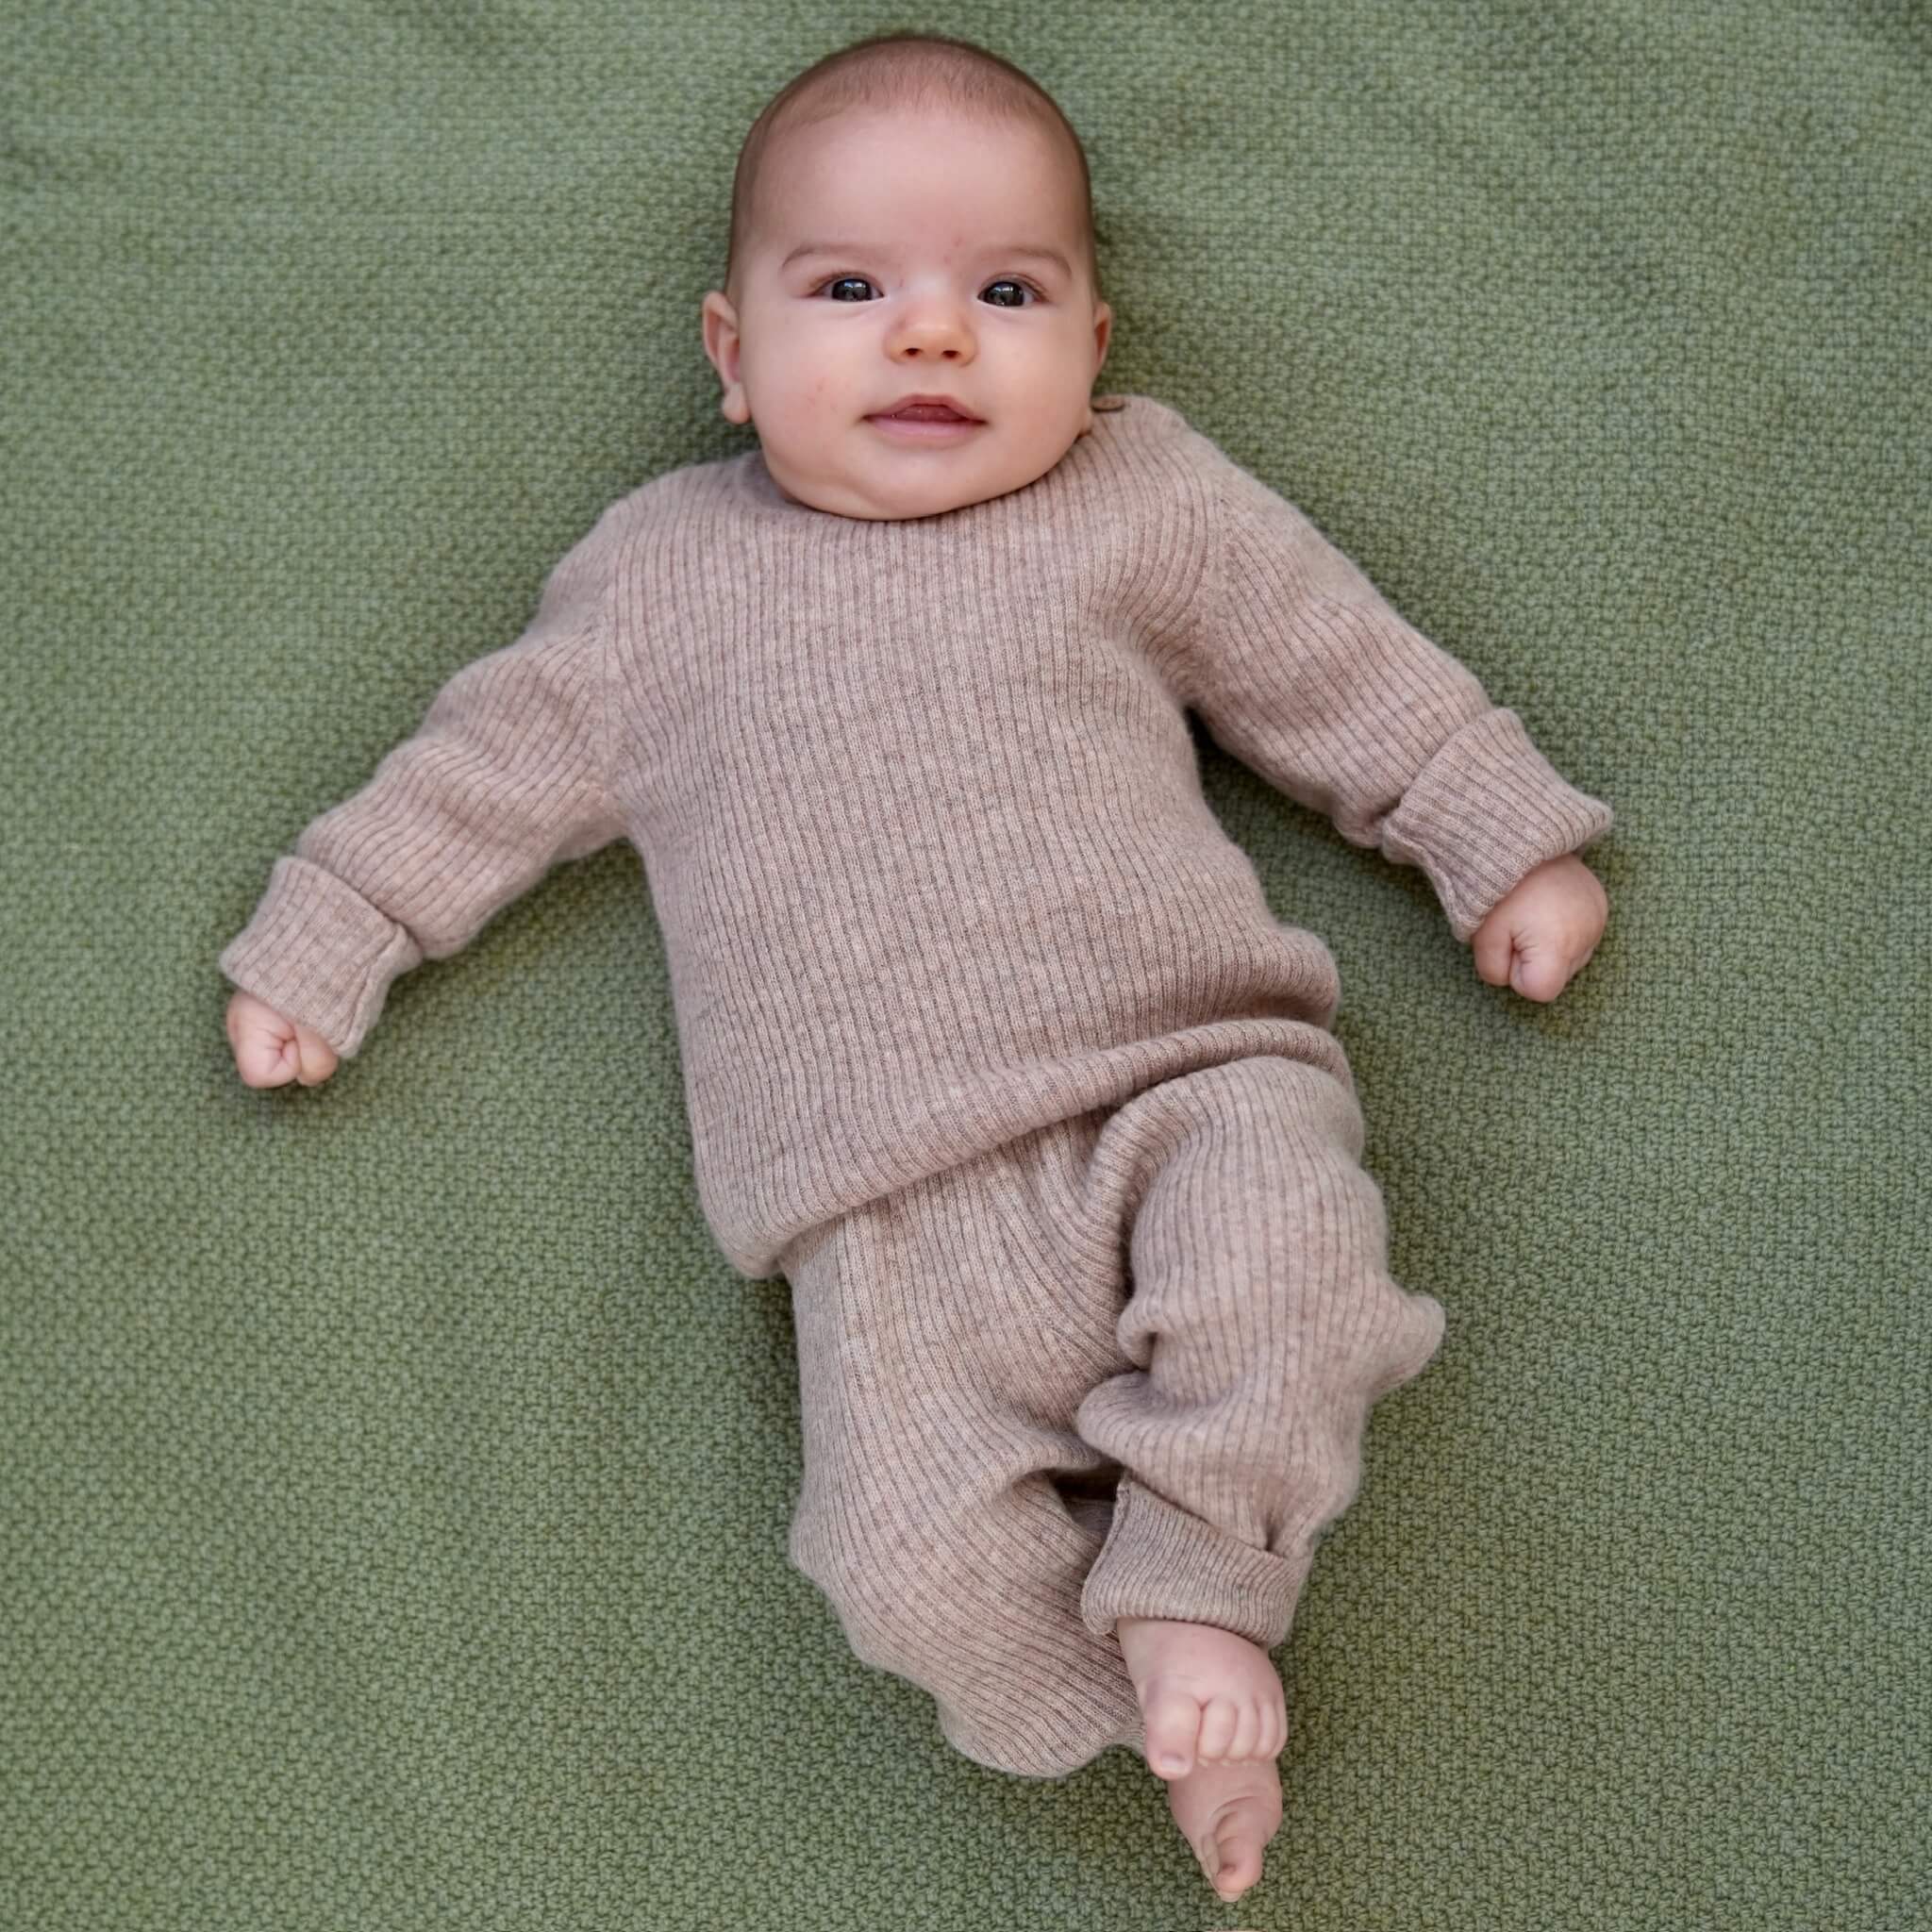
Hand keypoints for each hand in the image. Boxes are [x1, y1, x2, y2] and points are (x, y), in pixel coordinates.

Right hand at [226, 988, 340, 1087]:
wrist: (326, 931)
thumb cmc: (323, 979)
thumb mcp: (326, 1028)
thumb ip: (316, 1063)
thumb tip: (308, 1078)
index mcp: (246, 1025)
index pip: (261, 1076)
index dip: (293, 1065)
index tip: (307, 1036)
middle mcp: (241, 1022)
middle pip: (273, 1065)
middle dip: (301, 1052)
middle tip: (315, 1021)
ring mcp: (252, 1013)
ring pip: (285, 1050)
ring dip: (307, 1038)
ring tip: (316, 1009)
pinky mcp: (269, 1007)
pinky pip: (289, 1034)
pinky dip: (306, 1026)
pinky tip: (315, 1006)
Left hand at [1470, 854, 1607, 1002]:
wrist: (1518, 839)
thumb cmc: (1497, 890)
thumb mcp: (1482, 937)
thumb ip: (1494, 972)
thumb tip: (1510, 978)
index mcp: (1559, 946)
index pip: (1540, 991)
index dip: (1517, 974)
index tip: (1508, 944)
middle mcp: (1587, 935)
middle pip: (1557, 976)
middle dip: (1533, 960)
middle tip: (1517, 925)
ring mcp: (1598, 918)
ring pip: (1570, 958)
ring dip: (1550, 946)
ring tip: (1533, 913)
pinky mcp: (1601, 904)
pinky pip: (1581, 935)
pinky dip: (1564, 929)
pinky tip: (1548, 907)